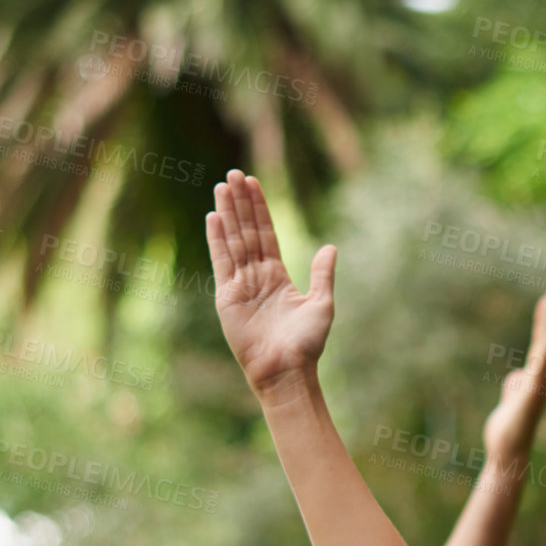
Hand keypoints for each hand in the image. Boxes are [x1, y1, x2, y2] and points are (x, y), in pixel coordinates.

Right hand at [206, 169, 335, 398]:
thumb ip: (323, 275)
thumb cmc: (306, 344)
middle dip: (240, 203)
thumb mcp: (322, 305)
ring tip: (222, 186)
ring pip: (233, 241)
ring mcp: (240, 285)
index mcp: (278, 276)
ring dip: (228, 213)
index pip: (266, 234)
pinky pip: (222, 262)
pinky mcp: (227, 296)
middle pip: (246, 231)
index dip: (259, 209)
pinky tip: (214, 217)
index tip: (254, 183)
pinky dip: (217, 239)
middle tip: (233, 174)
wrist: (287, 370)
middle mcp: (257, 277)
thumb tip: (330, 247)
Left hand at [483, 283, 545, 459]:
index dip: (544, 317)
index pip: (540, 340)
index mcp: (535, 375)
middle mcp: (542, 376)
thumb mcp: (511, 398)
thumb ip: (515, 384)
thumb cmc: (508, 430)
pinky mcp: (534, 391)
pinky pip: (543, 364)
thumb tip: (516, 376)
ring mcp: (540, 383)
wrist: (507, 453)